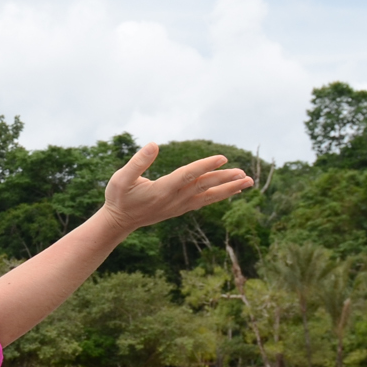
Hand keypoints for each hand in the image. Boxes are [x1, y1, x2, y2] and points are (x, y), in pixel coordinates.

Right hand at [101, 143, 252, 231]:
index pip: (188, 176)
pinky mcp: (180, 209)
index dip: (205, 166)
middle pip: (204, 186)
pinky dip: (219, 195)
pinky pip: (204, 201)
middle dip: (225, 179)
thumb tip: (154, 144)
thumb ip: (137, 162)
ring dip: (229, 189)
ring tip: (247, 182)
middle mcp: (174, 200)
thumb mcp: (120, 178)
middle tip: (244, 173)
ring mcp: (179, 206)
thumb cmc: (118, 198)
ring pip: (208, 196)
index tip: (223, 158)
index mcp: (162, 190)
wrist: (119, 222)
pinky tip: (232, 190)